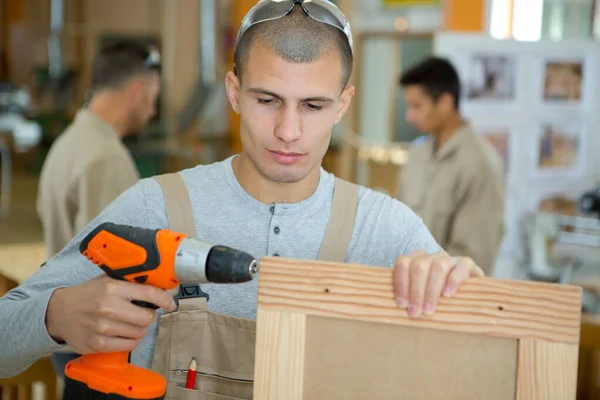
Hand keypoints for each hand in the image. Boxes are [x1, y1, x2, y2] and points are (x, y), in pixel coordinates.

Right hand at [45, 274, 176, 353]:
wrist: (58, 312)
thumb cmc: (87, 294)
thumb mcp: (107, 280)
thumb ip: (129, 281)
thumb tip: (159, 282)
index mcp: (112, 288)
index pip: (149, 294)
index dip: (165, 299)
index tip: (170, 303)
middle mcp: (108, 308)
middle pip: (147, 318)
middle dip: (149, 316)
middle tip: (142, 313)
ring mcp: (102, 328)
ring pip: (139, 333)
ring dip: (139, 329)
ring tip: (130, 323)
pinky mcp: (97, 345)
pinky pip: (129, 346)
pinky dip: (131, 341)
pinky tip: (124, 334)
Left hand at [393, 250, 483, 318]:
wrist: (469, 293)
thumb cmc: (436, 298)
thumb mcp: (420, 295)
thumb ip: (409, 297)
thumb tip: (397, 309)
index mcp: (417, 259)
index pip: (403, 263)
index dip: (401, 283)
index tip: (401, 305)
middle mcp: (432, 256)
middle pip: (419, 266)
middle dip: (415, 291)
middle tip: (415, 313)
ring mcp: (450, 258)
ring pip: (438, 266)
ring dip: (431, 290)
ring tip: (429, 310)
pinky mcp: (467, 264)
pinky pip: (461, 266)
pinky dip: (453, 281)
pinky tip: (447, 296)